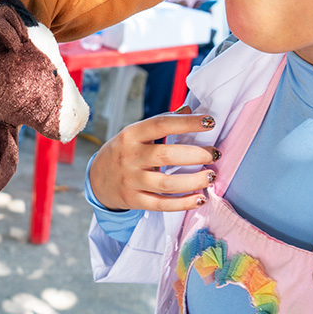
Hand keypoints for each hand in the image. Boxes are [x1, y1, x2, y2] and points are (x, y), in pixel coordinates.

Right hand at [89, 106, 218, 211]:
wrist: (97, 179)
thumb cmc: (123, 152)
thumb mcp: (136, 133)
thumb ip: (162, 122)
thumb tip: (190, 109)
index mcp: (131, 134)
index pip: (161, 124)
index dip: (187, 123)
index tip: (210, 121)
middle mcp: (130, 156)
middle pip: (166, 155)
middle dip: (195, 154)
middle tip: (215, 154)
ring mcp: (131, 180)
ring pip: (166, 183)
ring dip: (193, 181)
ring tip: (211, 176)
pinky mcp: (134, 200)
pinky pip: (162, 204)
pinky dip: (183, 203)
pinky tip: (200, 199)